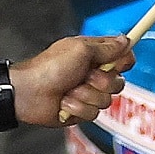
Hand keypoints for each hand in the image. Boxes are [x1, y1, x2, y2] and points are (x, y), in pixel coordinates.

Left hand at [9, 35, 133, 126]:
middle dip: (101, 81)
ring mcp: (87, 93)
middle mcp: (92, 74)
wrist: (28, 92)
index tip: (116, 63)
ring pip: (106, 100)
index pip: (122, 57)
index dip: (123, 61)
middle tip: (84, 76)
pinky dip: (77, 108)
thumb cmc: (49, 67)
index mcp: (93, 55)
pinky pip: (93, 113)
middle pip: (118, 82)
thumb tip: (126, 40)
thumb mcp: (80, 50)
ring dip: (86, 95)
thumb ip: (106, 47)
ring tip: (68, 90)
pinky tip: (64, 103)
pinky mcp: (81, 110)